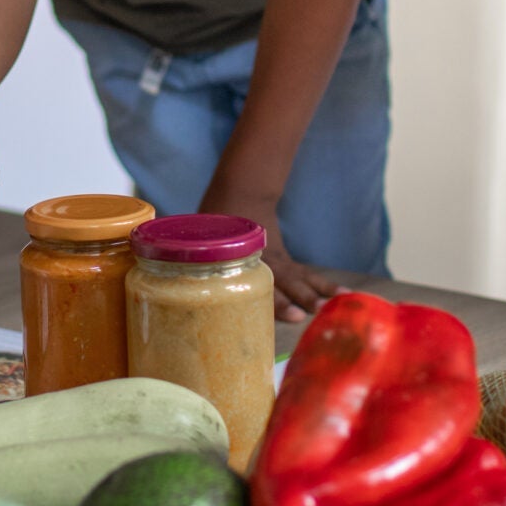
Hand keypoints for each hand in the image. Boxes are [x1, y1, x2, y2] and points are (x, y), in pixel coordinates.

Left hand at [200, 185, 336, 321]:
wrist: (240, 191)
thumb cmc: (215, 219)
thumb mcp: (198, 234)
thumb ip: (187, 254)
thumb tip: (163, 272)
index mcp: (243, 253)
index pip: (262, 278)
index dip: (277, 298)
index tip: (294, 313)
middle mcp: (264, 257)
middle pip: (284, 279)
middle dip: (298, 296)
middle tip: (310, 313)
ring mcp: (278, 258)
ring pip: (300, 276)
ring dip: (317, 291)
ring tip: (333, 305)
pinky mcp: (285, 260)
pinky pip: (305, 274)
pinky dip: (322, 284)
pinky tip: (342, 295)